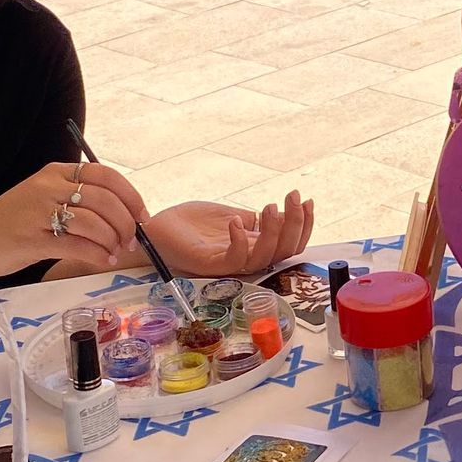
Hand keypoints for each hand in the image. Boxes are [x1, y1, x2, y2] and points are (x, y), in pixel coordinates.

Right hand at [0, 159, 145, 275]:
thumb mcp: (44, 199)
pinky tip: (102, 260)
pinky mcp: (31, 239)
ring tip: (115, 252)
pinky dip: (97, 254)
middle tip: (131, 240)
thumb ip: (78, 201)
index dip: (130, 196)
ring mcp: (38, 212)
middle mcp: (48, 187)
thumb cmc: (11, 222)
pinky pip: (76, 245)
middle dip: (126, 222)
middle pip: (104, 199)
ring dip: (113, 240)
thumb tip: (124, 217)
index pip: (105, 175)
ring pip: (93, 222)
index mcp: (55, 173)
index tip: (142, 216)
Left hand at [151, 193, 313, 277]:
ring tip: (267, 206)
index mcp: (254, 246)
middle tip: (292, 196)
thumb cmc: (191, 223)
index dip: (304, 225)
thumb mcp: (230, 215)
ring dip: (273, 230)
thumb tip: (279, 214)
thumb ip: (254, 220)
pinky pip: (234, 260)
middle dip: (296, 223)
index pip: (290, 244)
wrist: (156, 228)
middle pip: (285, 252)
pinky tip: (236, 221)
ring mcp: (229, 263)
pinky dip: (240, 240)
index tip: (305, 199)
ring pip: (265, 257)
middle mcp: (246, 257)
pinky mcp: (209, 265)